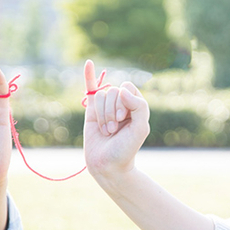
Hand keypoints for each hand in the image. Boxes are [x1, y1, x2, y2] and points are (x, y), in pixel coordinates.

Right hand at [83, 60, 149, 177]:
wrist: (107, 165)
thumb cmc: (126, 149)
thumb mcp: (140, 129)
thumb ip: (139, 107)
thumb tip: (123, 90)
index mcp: (136, 105)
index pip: (128, 89)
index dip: (123, 101)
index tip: (123, 119)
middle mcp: (122, 104)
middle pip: (113, 92)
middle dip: (112, 111)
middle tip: (114, 130)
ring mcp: (106, 107)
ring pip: (101, 96)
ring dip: (102, 115)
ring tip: (106, 131)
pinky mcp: (92, 111)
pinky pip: (91, 89)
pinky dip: (89, 75)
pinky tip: (88, 63)